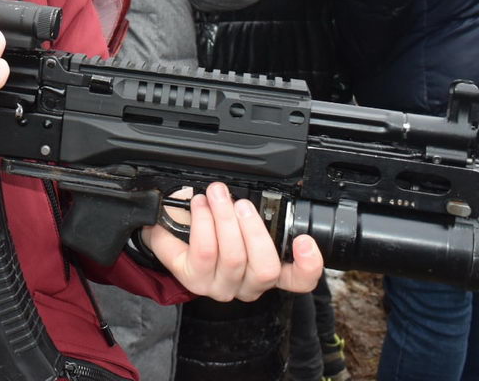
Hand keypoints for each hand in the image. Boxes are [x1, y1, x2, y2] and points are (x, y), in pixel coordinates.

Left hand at [143, 182, 322, 300]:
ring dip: (225, 219)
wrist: (169, 225)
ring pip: (234, 258)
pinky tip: (200, 206)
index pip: (299, 279)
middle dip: (253, 228)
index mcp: (267, 269)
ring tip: (216, 195)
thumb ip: (257, 212)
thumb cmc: (210, 221)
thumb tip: (264, 192)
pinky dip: (203, 223)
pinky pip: (204, 252)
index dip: (308, 264)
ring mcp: (221, 286)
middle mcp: (248, 284)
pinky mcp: (194, 280)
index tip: (304, 240)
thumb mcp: (238, 216)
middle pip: (265, 267)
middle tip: (241, 203)